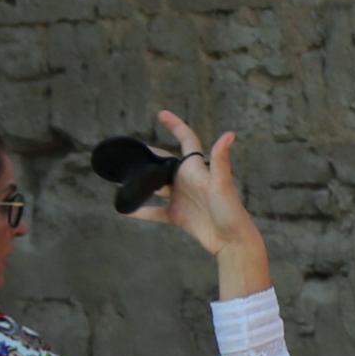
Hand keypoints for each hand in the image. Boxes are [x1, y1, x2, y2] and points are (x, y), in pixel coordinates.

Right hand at [128, 109, 272, 298]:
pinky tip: (125, 211)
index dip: (176, 125)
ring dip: (142, 182)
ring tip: (122, 177)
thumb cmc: (230, 211)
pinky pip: (155, 212)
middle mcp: (188, 180)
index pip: (186, 140)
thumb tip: (229, 134)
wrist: (231, 242)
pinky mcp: (178, 216)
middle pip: (165, 162)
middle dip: (150, 155)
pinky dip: (141, 211)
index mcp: (197, 168)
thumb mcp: (222, 184)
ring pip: (157, 186)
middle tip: (130, 150)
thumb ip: (221, 160)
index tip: (161, 113)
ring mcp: (182, 198)